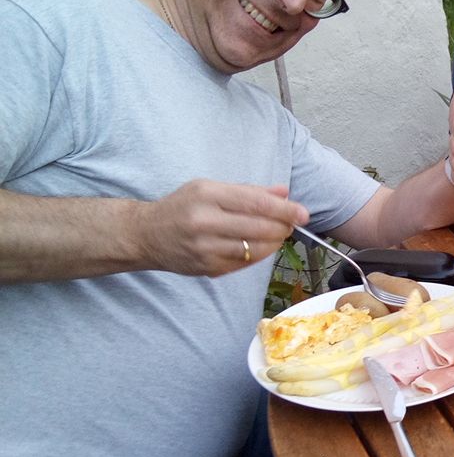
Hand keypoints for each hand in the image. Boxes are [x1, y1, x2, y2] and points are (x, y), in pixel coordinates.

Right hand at [136, 180, 307, 276]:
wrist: (145, 235)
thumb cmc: (182, 207)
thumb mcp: (209, 188)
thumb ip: (248, 191)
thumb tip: (283, 193)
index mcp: (207, 195)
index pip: (256, 203)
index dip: (285, 210)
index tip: (303, 213)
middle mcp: (204, 221)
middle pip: (259, 227)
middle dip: (283, 226)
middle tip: (293, 224)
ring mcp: (205, 248)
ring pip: (255, 249)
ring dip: (275, 243)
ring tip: (279, 234)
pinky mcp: (207, 268)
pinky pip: (244, 263)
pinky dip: (259, 255)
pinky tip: (262, 246)